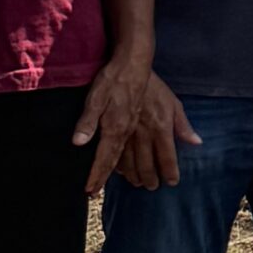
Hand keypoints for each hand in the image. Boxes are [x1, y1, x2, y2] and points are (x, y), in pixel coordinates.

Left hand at [73, 46, 158, 197]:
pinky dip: (168, 150)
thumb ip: (87, 121)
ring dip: (152, 169)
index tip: (92, 192)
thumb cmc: (112, 79)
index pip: (107, 159)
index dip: (99, 176)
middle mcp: (137, 130)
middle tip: (138, 189)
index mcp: (117, 128)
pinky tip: (173, 153)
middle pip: (138, 162)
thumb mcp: (94, 98)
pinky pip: (168, 138)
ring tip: (151, 182)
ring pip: (153, 154)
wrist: (134, 61)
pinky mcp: (163, 114)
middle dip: (138, 178)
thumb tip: (78, 143)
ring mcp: (152, 124)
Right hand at [110, 74, 202, 191]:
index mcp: (161, 128)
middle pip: (146, 165)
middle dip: (149, 179)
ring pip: (128, 163)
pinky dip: (117, 165)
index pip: (167, 157)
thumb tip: (196, 142)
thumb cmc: (154, 88)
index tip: (171, 182)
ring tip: (136, 183)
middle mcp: (144, 134)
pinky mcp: (111, 129)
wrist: (129, 71)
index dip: (169, 172)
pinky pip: (114, 153)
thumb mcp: (174, 103)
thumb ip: (183, 125)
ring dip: (132, 176)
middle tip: (151, 187)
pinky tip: (120, 171)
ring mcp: (126, 133)